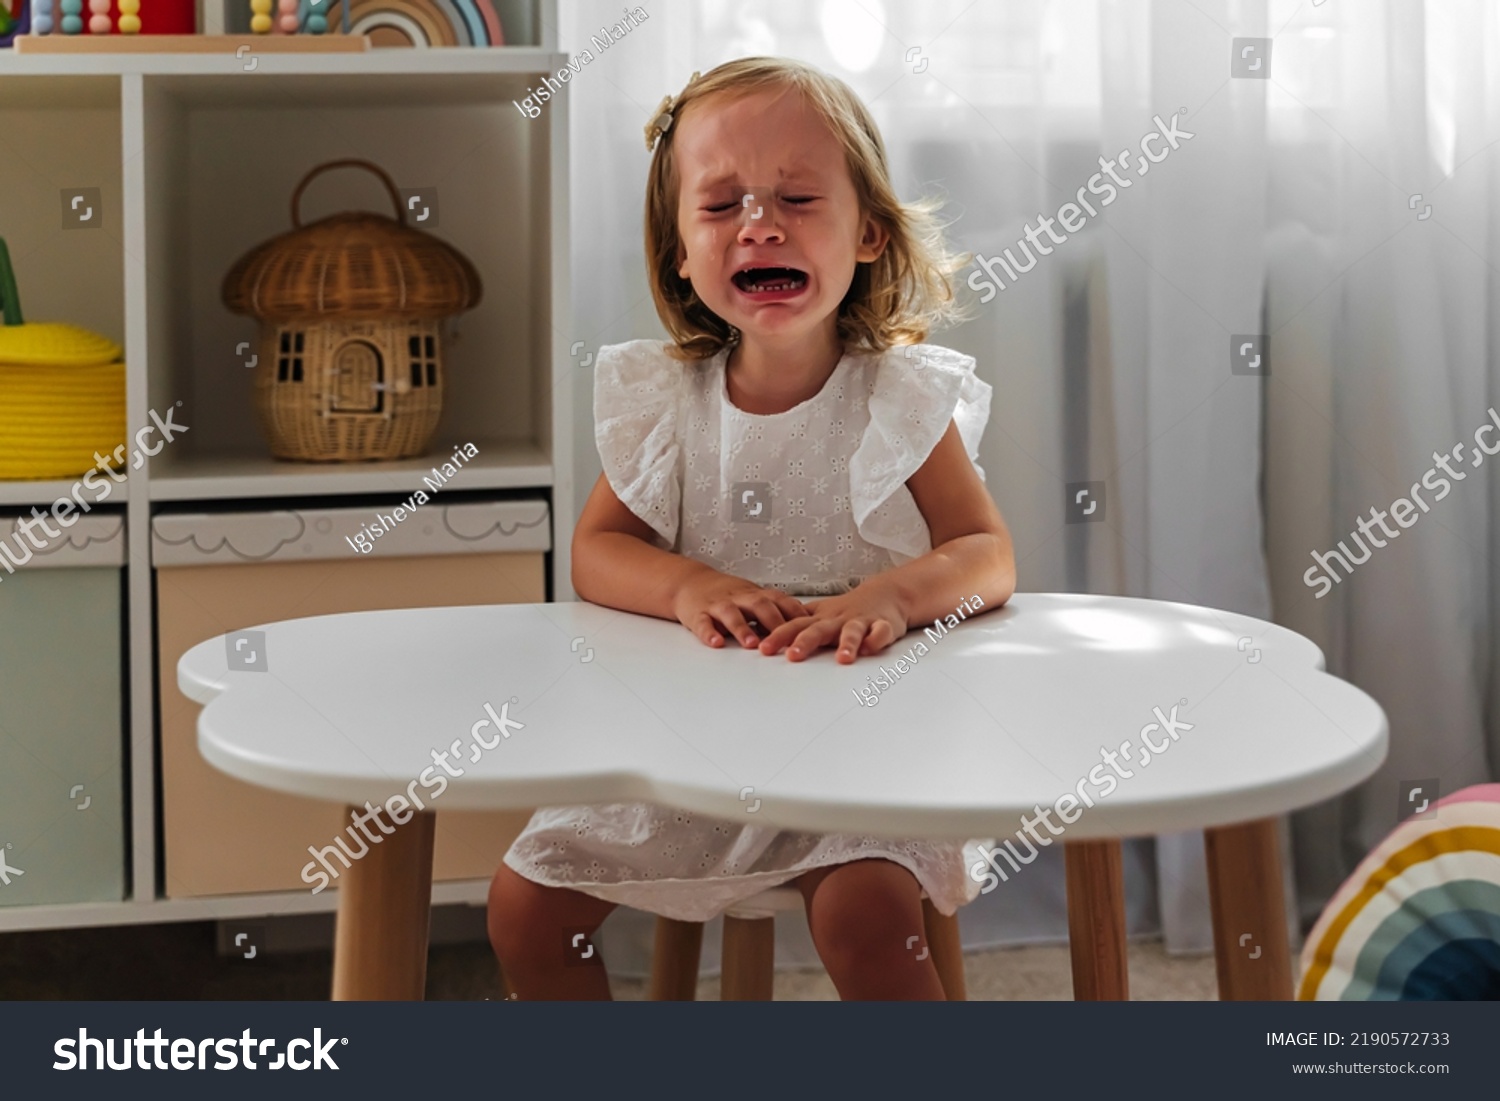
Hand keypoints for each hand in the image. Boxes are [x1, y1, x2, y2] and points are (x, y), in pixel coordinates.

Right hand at [672, 569, 812, 650]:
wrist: (691, 583)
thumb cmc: (730, 595)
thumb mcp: (755, 599)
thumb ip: (777, 612)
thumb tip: (806, 628)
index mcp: (756, 594)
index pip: (780, 601)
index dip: (796, 614)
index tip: (811, 628)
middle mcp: (740, 597)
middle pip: (759, 605)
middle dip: (774, 623)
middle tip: (786, 642)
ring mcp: (718, 605)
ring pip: (731, 614)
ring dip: (742, 629)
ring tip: (751, 645)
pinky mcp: (698, 613)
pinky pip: (703, 623)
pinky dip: (709, 633)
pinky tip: (716, 643)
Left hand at [757, 579, 908, 662]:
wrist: (886, 593)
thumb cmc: (847, 609)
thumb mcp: (819, 614)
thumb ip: (796, 625)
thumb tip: (761, 632)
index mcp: (820, 618)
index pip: (795, 625)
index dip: (779, 636)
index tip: (764, 649)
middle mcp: (837, 619)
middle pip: (819, 629)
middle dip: (805, 642)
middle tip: (792, 656)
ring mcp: (861, 621)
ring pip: (852, 631)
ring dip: (847, 643)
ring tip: (842, 659)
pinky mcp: (883, 625)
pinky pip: (881, 631)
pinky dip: (877, 639)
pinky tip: (872, 648)